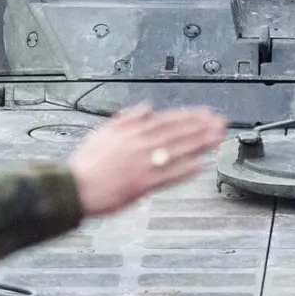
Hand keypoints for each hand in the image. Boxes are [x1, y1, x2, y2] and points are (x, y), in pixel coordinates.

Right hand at [67, 104, 227, 217]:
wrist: (74, 187)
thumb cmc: (87, 163)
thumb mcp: (103, 131)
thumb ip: (127, 118)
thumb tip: (146, 108)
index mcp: (131, 133)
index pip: (166, 121)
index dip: (189, 116)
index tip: (205, 113)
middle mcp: (140, 147)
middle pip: (177, 134)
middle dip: (201, 128)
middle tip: (220, 124)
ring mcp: (143, 166)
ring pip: (177, 152)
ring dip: (199, 145)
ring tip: (217, 139)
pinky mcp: (142, 185)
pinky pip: (169, 176)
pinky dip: (186, 171)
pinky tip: (201, 166)